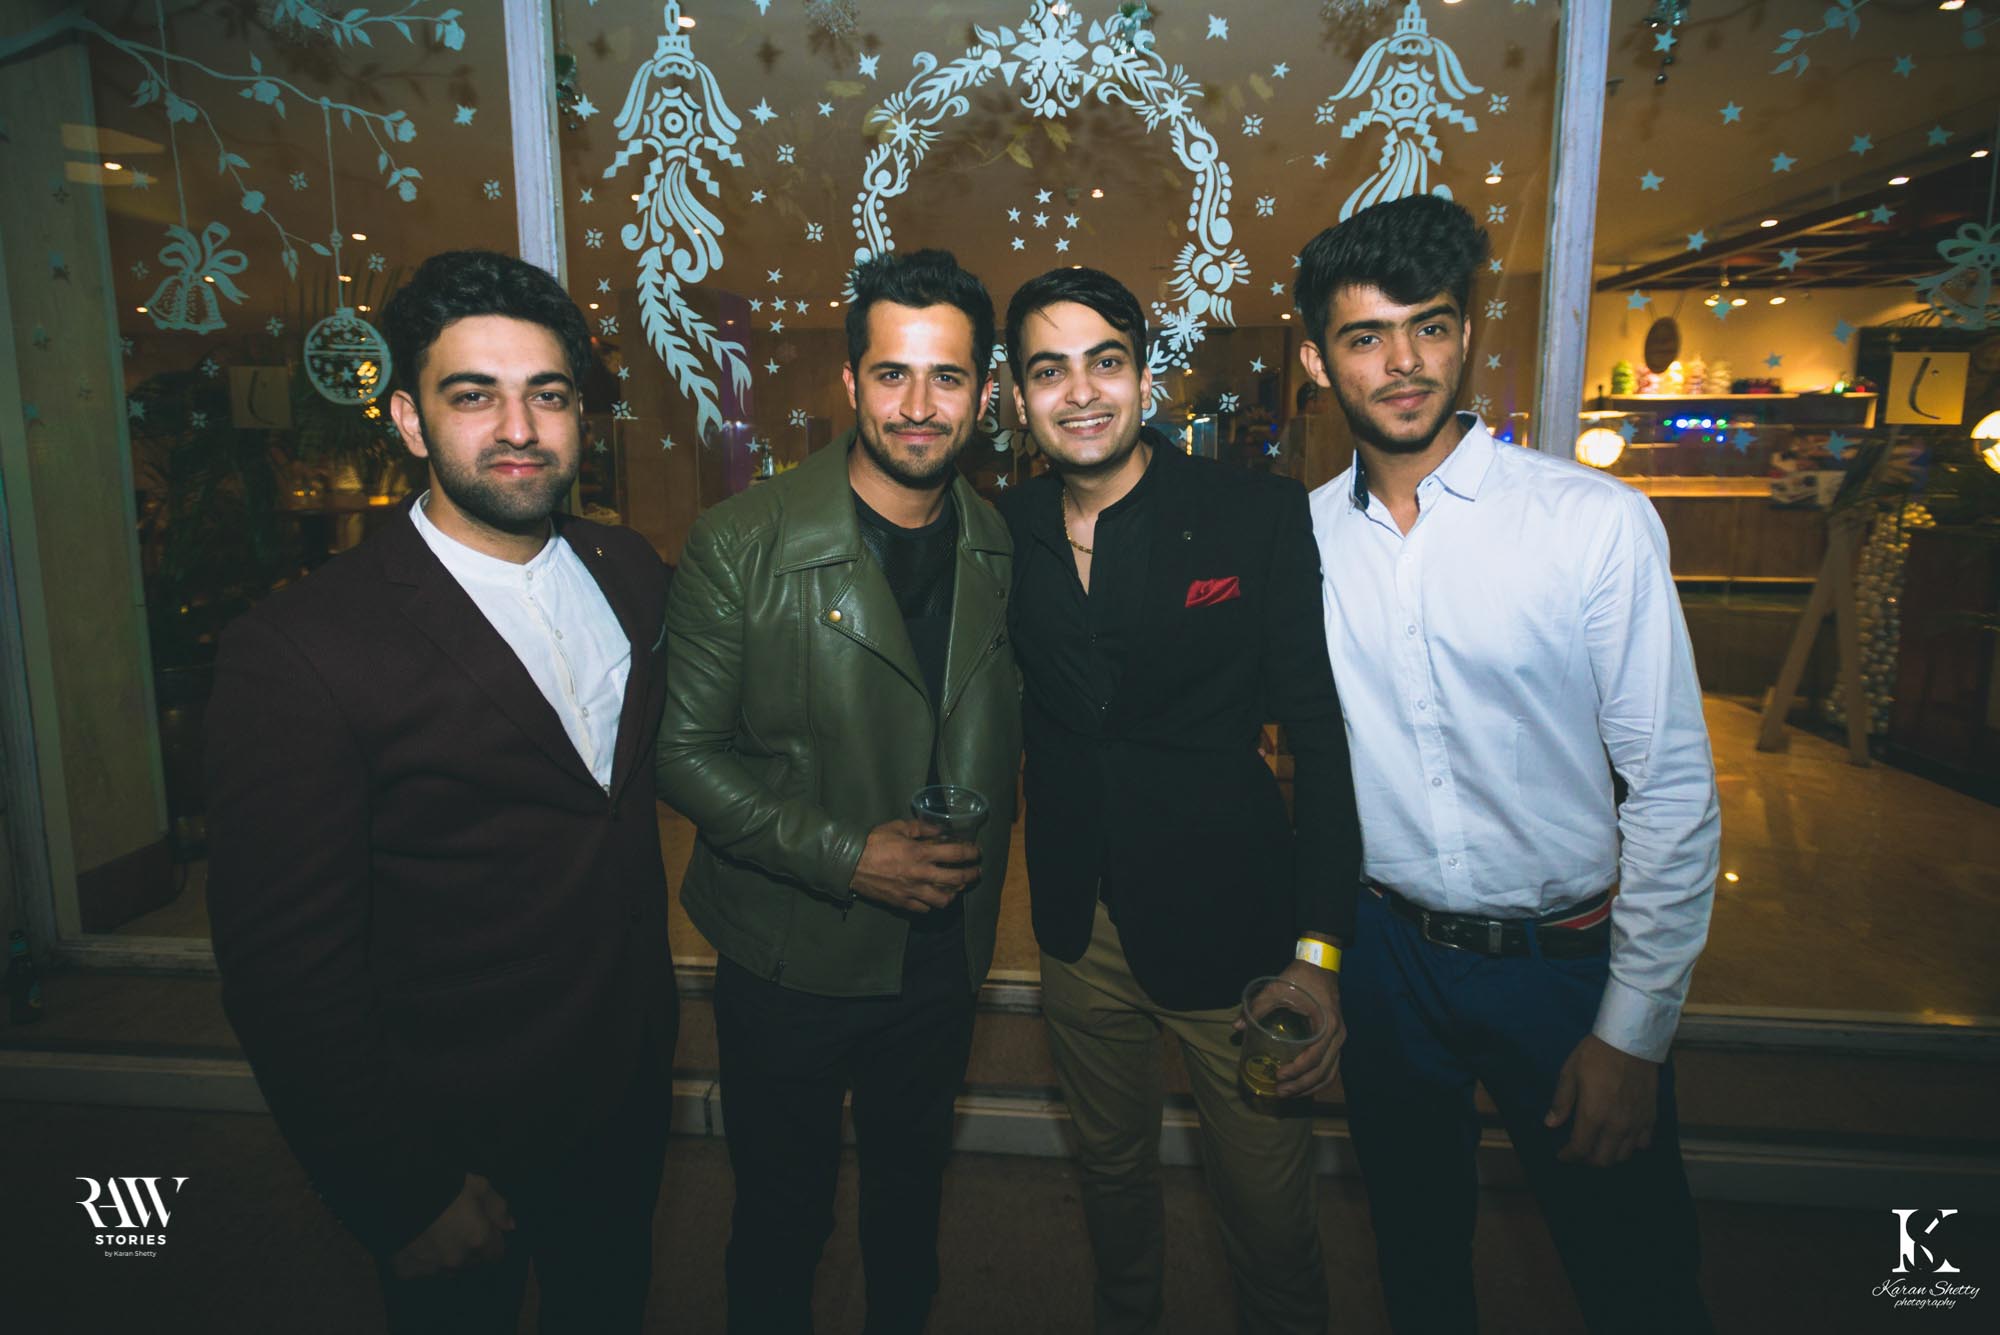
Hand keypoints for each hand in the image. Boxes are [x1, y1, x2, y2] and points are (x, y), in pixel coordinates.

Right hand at [389, 1173, 514, 1277]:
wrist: (394, 1191)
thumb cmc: (441, 1185)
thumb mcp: (477, 1186)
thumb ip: (497, 1207)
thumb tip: (509, 1226)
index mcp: (478, 1240)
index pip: (497, 1255)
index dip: (492, 1242)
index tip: (484, 1230)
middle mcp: (458, 1261)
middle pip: (473, 1263)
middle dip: (471, 1250)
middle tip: (458, 1228)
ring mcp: (432, 1269)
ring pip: (448, 1269)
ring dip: (447, 1256)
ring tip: (436, 1233)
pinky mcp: (407, 1272)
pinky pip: (421, 1270)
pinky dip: (422, 1259)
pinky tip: (416, 1240)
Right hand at [849, 819, 979, 912]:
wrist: (850, 863)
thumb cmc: (874, 842)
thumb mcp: (898, 827)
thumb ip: (922, 828)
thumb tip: (940, 831)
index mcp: (921, 853)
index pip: (956, 854)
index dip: (971, 853)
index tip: (976, 852)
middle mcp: (921, 874)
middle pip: (957, 879)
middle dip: (971, 875)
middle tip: (976, 872)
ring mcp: (912, 891)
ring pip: (944, 900)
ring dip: (954, 893)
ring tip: (957, 888)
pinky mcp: (902, 903)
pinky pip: (925, 908)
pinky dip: (933, 903)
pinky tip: (933, 897)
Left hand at [1233, 959, 1345, 1097]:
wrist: (1320, 964)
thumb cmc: (1300, 977)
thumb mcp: (1277, 989)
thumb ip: (1258, 1006)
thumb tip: (1237, 1026)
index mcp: (1327, 1025)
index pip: (1314, 1058)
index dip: (1296, 1071)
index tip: (1278, 1076)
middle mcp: (1337, 1036)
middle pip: (1323, 1071)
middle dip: (1301, 1086)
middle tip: (1279, 1091)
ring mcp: (1339, 1039)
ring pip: (1329, 1073)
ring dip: (1309, 1087)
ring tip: (1288, 1093)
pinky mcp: (1335, 1040)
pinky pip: (1330, 1066)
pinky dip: (1317, 1079)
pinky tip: (1301, 1085)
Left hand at [1545, 1034, 1659, 1166]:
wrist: (1631, 1040)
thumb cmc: (1596, 1054)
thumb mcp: (1570, 1072)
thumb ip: (1562, 1101)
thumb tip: (1550, 1124)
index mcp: (1593, 1115)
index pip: (1580, 1149)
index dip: (1568, 1156)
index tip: (1562, 1155)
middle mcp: (1616, 1126)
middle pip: (1603, 1160)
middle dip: (1588, 1160)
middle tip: (1580, 1151)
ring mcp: (1636, 1123)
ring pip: (1624, 1155)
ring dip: (1609, 1155)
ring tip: (1600, 1146)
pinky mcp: (1651, 1117)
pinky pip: (1643, 1143)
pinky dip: (1632, 1145)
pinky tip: (1624, 1137)